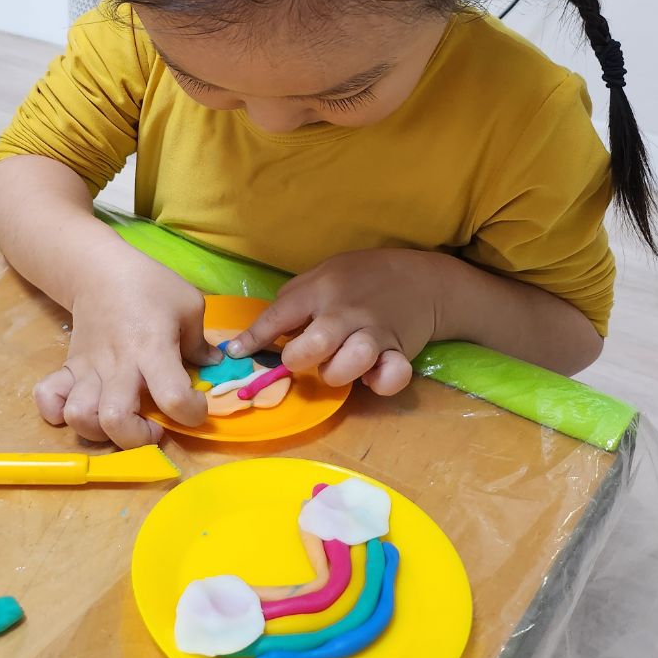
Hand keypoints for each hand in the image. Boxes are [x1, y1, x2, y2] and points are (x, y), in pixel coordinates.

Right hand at [34, 254, 220, 447]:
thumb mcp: (188, 304)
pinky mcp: (68, 366)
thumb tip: (212, 366)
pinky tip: (81, 410)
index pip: (173, 397)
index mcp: (152, 348)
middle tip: (153, 426)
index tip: (196, 406)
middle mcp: (118, 365)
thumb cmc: (149, 285)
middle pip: (115, 420)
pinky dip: (56, 413)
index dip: (192, 413)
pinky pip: (47, 398)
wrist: (100, 269)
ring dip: (100, 430)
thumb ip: (200, 343)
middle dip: (138, 438)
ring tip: (121, 420)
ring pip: (79, 416)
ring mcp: (88, 368)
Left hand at [227, 250, 444, 395]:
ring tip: (338, 365)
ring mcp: (375, 332)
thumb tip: (259, 335)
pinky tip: (373, 376)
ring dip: (338, 372)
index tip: (235, 354)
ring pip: (350, 363)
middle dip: (299, 359)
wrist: (422, 278)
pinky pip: (392, 376)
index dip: (253, 338)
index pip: (279, 315)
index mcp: (321, 290)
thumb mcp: (323, 275)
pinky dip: (381, 382)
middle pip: (314, 344)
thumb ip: (293, 303)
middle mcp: (346, 312)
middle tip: (303, 357)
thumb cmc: (361, 278)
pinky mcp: (401, 351)